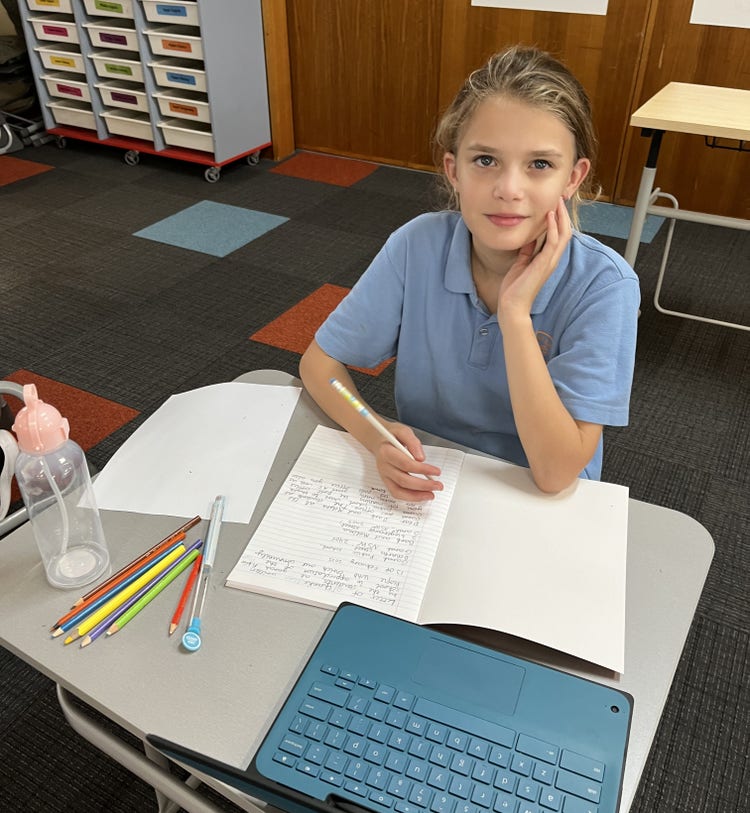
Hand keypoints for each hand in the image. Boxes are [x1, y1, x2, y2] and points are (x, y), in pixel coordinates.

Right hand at [373, 422, 443, 501]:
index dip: (422, 469)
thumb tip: (421, 458)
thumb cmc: (393, 436)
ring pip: (399, 491)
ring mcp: (384, 476)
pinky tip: (422, 496)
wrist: (380, 441)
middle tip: (438, 485)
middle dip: (423, 485)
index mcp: (386, 452)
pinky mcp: (387, 482)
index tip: (436, 471)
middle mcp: (384, 466)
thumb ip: (413, 442)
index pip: (406, 464)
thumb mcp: (403, 431)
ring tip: (431, 494)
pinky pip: (397, 494)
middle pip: (403, 480)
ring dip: (417, 495)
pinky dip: (410, 498)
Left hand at [498, 197, 571, 325]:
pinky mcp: (544, 264)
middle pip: (565, 231)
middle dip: (563, 214)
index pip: (558, 235)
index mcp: (547, 259)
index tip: (554, 204)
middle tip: (559, 198)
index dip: (558, 219)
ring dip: (561, 216)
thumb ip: (527, 252)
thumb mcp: (521, 264)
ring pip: (563, 234)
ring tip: (557, 201)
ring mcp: (549, 262)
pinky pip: (553, 242)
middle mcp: (552, 259)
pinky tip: (550, 215)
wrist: (512, 306)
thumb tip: (529, 240)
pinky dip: (553, 227)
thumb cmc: (515, 288)